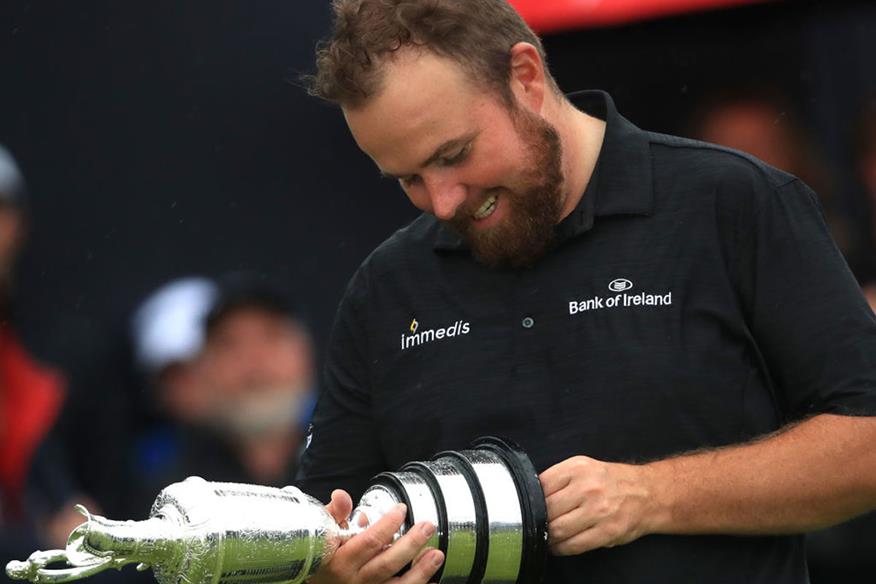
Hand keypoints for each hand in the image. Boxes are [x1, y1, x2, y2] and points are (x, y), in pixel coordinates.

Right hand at [309, 489, 444, 583]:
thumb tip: (342, 495)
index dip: (387, 524)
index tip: (401, 509)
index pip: (369, 542)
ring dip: (420, 571)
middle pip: (387, 563)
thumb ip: (334, 514)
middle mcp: (355, 581)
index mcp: (340, 562)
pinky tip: (432, 580)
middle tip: (428, 526)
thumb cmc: (322, 559)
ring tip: (437, 554)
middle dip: (411, 544)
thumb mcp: (323, 534)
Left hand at [540, 456, 654, 554]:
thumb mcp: (584, 468)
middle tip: (538, 523)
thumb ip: (560, 479)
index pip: (541, 485)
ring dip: (548, 536)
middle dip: (539, 520)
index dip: (532, 499)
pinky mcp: (606, 532)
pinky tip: (558, 546)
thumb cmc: (612, 481)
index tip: (531, 506)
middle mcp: (587, 487)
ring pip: (557, 529)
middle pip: (547, 509)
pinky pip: (573, 545)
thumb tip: (533, 495)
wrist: (649, 493)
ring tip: (547, 536)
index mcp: (577, 468)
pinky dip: (560, 548)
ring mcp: (597, 511)